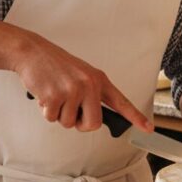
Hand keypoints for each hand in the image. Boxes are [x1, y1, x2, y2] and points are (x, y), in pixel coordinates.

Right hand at [10, 35, 151, 133]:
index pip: (121, 102)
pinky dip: (46, 111)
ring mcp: (73, 90)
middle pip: (93, 124)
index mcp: (99, 80)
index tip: (148, 129)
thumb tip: (93, 120)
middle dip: (79, 124)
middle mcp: (89, 84)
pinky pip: (52, 119)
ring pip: (69, 123)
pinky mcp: (55, 96)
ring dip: (58, 114)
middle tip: (70, 110)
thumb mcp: (81, 74)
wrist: (33, 52)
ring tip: (54, 94)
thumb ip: (91, 94)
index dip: (136, 117)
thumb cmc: (56, 66)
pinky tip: (45, 94)